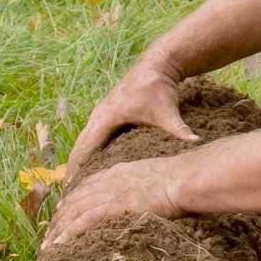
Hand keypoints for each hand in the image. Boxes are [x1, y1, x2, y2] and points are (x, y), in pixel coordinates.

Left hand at [41, 153, 185, 250]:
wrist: (182, 179)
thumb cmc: (179, 180)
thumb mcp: (155, 176)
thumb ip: (143, 185)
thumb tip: (147, 195)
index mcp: (117, 172)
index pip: (87, 187)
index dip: (71, 200)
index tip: (61, 212)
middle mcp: (107, 181)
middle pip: (75, 200)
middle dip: (59, 218)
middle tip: (48, 234)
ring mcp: (108, 193)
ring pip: (74, 212)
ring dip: (58, 230)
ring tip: (47, 246)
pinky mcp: (111, 207)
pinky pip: (83, 222)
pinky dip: (68, 233)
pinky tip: (58, 245)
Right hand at [62, 51, 199, 184]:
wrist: (157, 64)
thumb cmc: (160, 88)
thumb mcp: (168, 112)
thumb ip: (180, 129)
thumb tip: (196, 142)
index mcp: (107, 117)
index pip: (86, 149)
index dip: (77, 170)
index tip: (70, 189)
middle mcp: (98, 115)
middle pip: (79, 147)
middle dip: (71, 170)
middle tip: (65, 196)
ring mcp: (100, 114)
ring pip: (83, 142)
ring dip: (76, 161)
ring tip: (71, 186)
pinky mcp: (105, 114)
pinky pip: (90, 137)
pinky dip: (85, 152)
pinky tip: (86, 169)